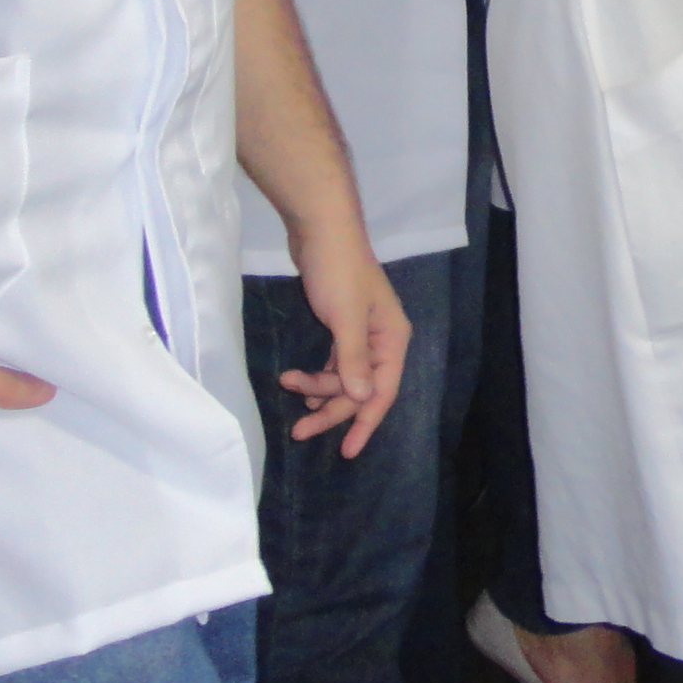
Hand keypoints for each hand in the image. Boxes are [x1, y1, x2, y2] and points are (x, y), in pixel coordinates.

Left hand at [277, 228, 410, 456]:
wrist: (321, 231)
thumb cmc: (338, 272)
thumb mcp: (346, 318)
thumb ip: (353, 361)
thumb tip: (362, 400)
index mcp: (392, 338)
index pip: (383, 391)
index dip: (366, 422)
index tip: (346, 451)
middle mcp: (381, 340)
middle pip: (360, 389)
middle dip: (331, 409)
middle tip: (299, 431)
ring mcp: (361, 334)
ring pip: (344, 378)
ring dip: (318, 389)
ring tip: (290, 387)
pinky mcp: (341, 327)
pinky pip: (333, 364)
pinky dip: (316, 375)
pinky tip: (296, 380)